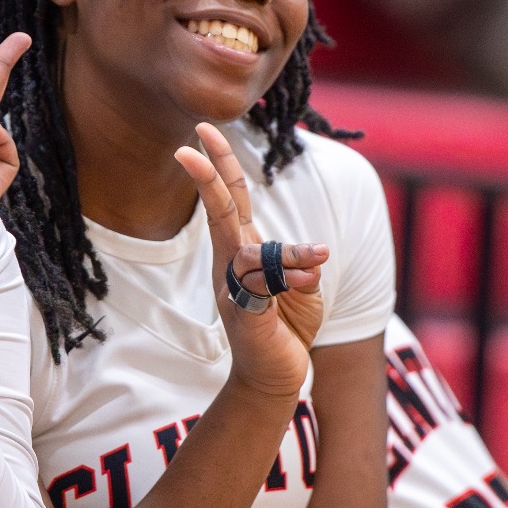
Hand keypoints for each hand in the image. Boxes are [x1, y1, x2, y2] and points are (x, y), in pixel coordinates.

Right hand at [173, 123, 325, 400]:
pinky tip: (309, 286)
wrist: (276, 376)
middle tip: (191, 142)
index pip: (231, 199)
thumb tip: (312, 255)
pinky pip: (264, 286)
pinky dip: (293, 280)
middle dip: (209, 175)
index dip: (220, 165)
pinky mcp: (243, 315)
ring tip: (316, 266)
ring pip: (255, 252)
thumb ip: (302, 264)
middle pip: (220, 211)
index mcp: (244, 249)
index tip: (204, 131)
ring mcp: (233, 289)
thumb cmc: (285, 325)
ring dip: (291, 257)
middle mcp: (231, 264)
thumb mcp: (304, 286)